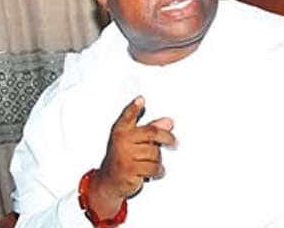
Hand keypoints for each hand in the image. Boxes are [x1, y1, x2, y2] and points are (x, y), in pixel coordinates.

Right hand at [89, 96, 175, 214]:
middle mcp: (121, 140)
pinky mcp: (130, 169)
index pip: (128, 116)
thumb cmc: (124, 157)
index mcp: (121, 130)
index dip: (134, 107)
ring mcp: (124, 155)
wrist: (109, 182)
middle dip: (167, 137)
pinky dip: (158, 171)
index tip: (141, 100)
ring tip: (151, 162)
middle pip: (152, 132)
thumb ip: (151, 129)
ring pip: (155, 153)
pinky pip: (154, 167)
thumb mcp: (134, 142)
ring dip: (158, 160)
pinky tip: (154, 171)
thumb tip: (169, 122)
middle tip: (174, 142)